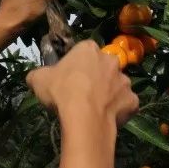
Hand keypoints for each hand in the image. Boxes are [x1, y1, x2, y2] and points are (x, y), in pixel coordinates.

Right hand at [25, 41, 139, 128]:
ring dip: (109, 93)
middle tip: (83, 93)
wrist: (84, 118)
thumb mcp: (38, 79)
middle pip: (104, 66)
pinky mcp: (133, 101)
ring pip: (117, 85)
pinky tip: (107, 118)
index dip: (77, 65)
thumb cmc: (62, 92)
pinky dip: (119, 109)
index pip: (84, 51)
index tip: (70, 78)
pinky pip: (126, 104)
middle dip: (97, 76)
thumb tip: (36, 77)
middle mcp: (111, 60)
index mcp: (89, 49)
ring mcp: (125, 81)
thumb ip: (38, 74)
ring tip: (95, 108)